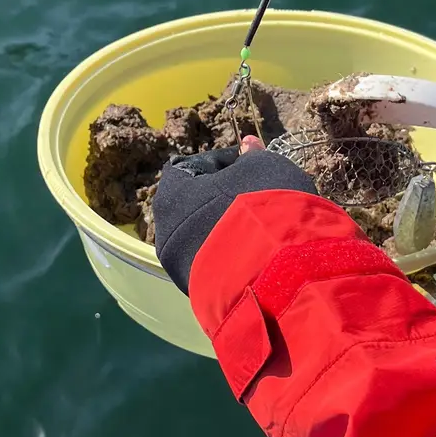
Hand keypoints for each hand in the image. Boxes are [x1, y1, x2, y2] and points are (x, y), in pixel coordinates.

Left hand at [152, 140, 315, 292]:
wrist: (269, 273)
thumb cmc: (260, 205)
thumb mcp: (263, 167)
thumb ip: (253, 156)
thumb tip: (248, 145)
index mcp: (171, 192)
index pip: (195, 165)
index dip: (226, 163)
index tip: (253, 168)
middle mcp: (165, 229)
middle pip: (198, 204)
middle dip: (226, 199)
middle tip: (259, 198)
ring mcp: (179, 265)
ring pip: (207, 237)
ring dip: (230, 229)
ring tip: (262, 228)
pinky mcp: (199, 291)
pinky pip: (216, 263)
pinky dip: (233, 255)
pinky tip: (258, 253)